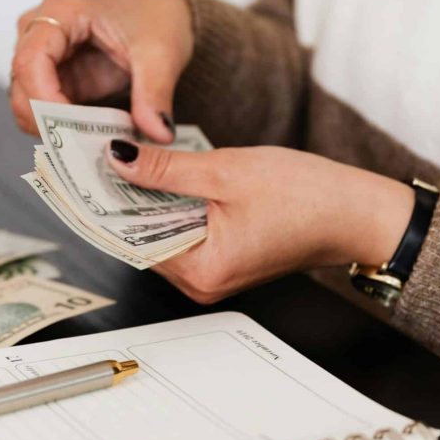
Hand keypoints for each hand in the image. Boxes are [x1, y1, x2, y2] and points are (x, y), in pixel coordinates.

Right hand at [10, 0, 193, 142]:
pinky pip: (43, 111)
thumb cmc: (154, 16)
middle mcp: (41, 30)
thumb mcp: (162, 53)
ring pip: (26, 102)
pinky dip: (61, 130)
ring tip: (91, 144)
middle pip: (21, 84)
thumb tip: (157, 132)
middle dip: (46, 122)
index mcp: (63, 10)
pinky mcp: (52, 78)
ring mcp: (43, 55)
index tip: (70, 129)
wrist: (160, 12)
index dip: (43, 100)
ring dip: (52, 129)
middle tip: (83, 148)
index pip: (30, 60)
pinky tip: (88, 138)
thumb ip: (155, 94)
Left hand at [105, 140, 414, 303]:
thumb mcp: (226, 171)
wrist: (358, 212)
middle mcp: (202, 283)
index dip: (104, 203)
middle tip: (99, 156)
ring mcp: (214, 274)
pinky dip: (172, 206)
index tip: (81, 172)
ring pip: (161, 234)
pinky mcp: (225, 259)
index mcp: (201, 270)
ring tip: (128, 159)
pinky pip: (184, 233)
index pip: (130, 239)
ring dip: (147, 199)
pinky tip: (164, 176)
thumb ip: (165, 169)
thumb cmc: (308, 196)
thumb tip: (119, 160)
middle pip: (142, 238)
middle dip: (123, 198)